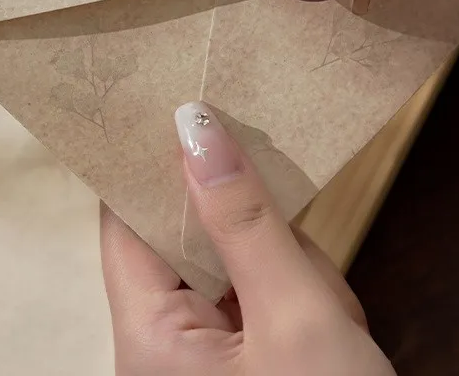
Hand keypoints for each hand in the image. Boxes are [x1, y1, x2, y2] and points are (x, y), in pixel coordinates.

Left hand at [101, 101, 394, 375]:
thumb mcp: (295, 313)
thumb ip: (244, 216)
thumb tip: (192, 123)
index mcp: (148, 335)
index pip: (125, 220)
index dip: (149, 162)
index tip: (186, 106)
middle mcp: (164, 340)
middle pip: (195, 235)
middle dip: (255, 237)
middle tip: (300, 269)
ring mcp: (210, 349)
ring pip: (241, 259)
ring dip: (291, 272)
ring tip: (329, 318)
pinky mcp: (246, 352)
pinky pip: (264, 290)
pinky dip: (300, 294)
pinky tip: (333, 325)